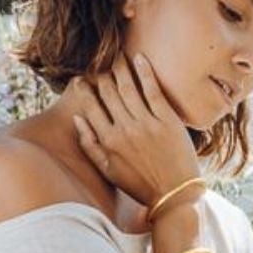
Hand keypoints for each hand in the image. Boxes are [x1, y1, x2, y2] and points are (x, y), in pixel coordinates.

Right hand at [69, 53, 200, 211]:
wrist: (174, 196)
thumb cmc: (141, 186)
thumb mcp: (108, 171)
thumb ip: (90, 145)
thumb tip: (78, 119)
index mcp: (108, 140)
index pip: (91, 105)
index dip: (85, 88)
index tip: (83, 78)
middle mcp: (124, 129)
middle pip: (108, 92)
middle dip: (103, 74)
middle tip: (103, 64)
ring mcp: (146, 123)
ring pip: (128, 87)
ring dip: (121, 68)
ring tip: (118, 55)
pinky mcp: (167, 121)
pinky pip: (153, 90)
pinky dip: (145, 72)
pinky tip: (140, 58)